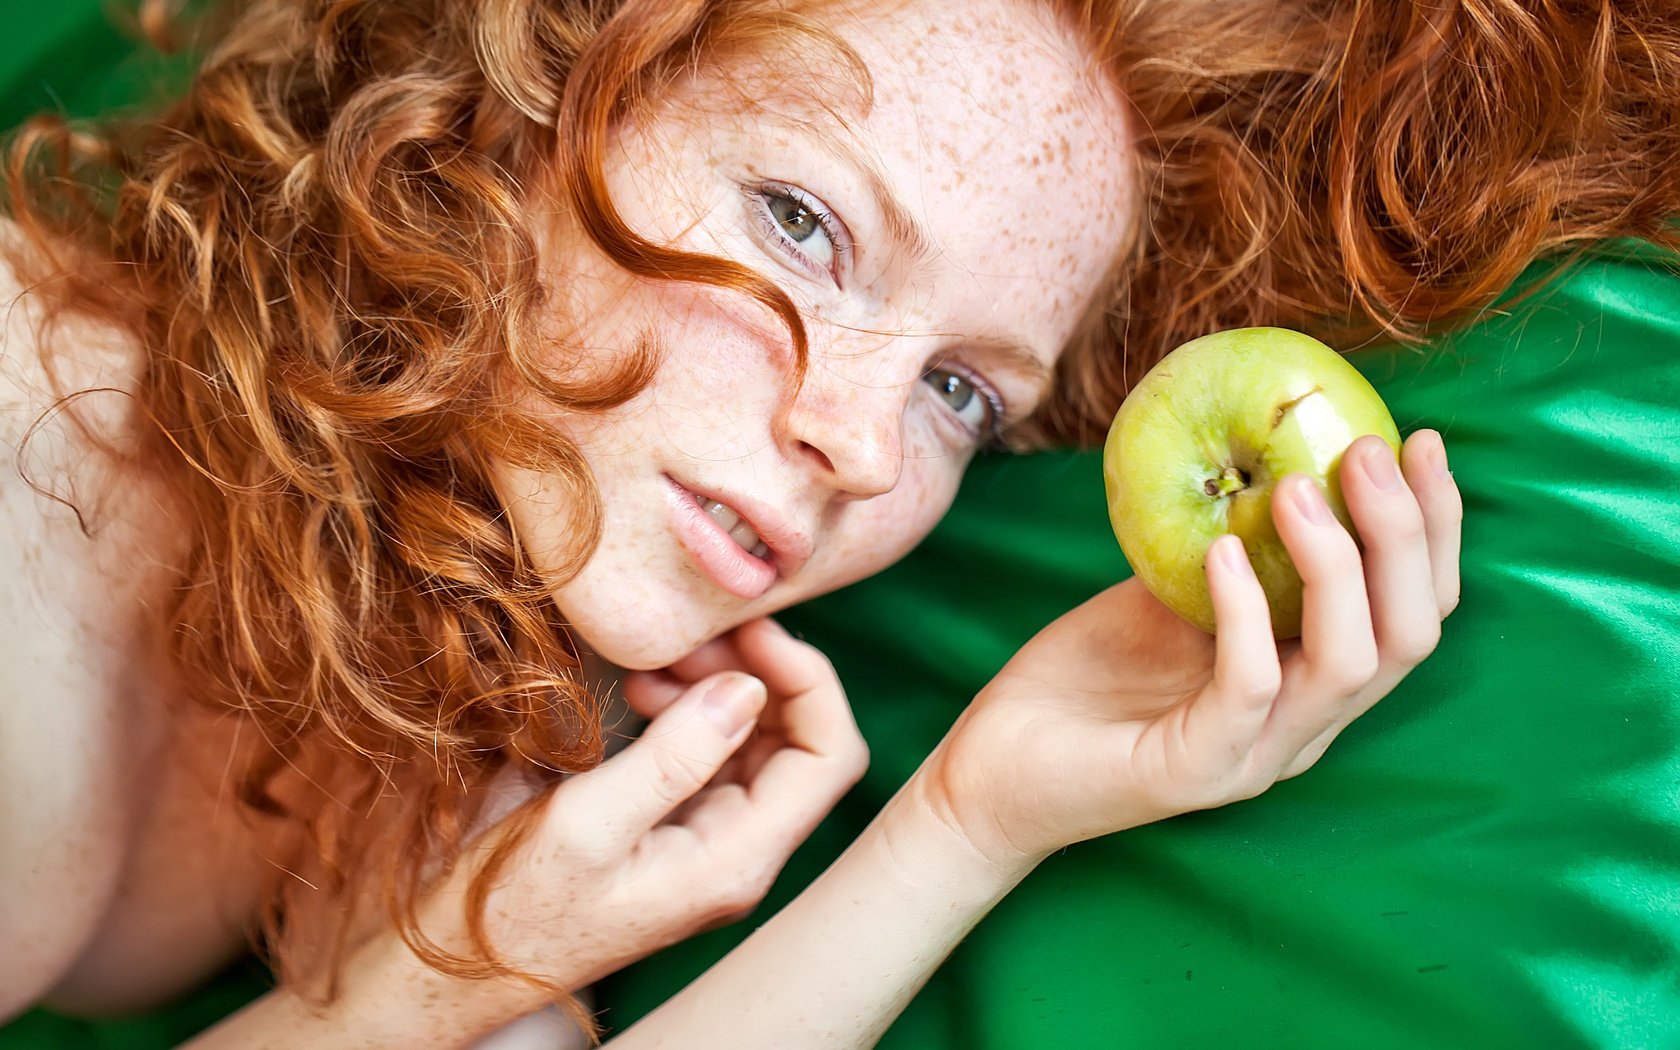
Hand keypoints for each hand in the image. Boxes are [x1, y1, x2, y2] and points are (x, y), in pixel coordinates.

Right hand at [409, 617, 866, 1014]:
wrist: (457, 966)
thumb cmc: (513, 909)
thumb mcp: (585, 824)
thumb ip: (673, 756)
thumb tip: (747, 688)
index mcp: (736, 860)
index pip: (829, 758)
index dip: (807, 680)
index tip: (750, 630)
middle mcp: (739, 854)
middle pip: (799, 743)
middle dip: (757, 675)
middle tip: (690, 640)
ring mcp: (710, 843)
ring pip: (756, 745)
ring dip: (720, 688)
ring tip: (656, 665)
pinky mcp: (676, 832)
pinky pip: (710, 757)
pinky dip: (689, 711)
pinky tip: (642, 692)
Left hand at [918, 430, 1461, 869]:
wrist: (998, 766)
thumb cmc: (1089, 675)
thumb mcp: (1173, 590)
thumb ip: (1232, 542)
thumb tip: (1263, 443)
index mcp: (1312, 681)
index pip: (1415, 610)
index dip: (1435, 527)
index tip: (1420, 439)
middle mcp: (1304, 725)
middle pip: (1409, 635)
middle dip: (1406, 534)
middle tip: (1365, 449)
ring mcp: (1255, 755)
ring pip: (1351, 665)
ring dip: (1337, 564)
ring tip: (1293, 487)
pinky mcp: (1194, 772)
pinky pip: (1249, 689)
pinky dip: (1246, 613)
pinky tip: (1223, 553)